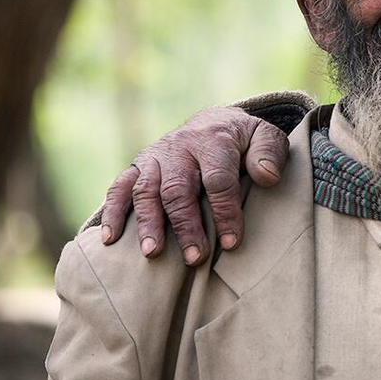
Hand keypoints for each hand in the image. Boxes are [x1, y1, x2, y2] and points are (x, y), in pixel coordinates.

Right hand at [101, 107, 288, 264]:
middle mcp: (180, 147)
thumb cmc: (244, 140)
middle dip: (186, 225)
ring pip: (147, 190)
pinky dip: (113, 211)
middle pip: (179, 189)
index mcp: (214, 140)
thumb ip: (269, 153)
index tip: (231, 243)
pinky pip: (119, 187)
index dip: (224, 212)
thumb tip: (266, 177)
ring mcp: (155, 157)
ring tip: (153, 253)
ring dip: (149, 223)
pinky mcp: (138, 166)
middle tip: (195, 257)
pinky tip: (111, 239)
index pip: (218, 179)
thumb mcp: (265, 137)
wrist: (214, 122)